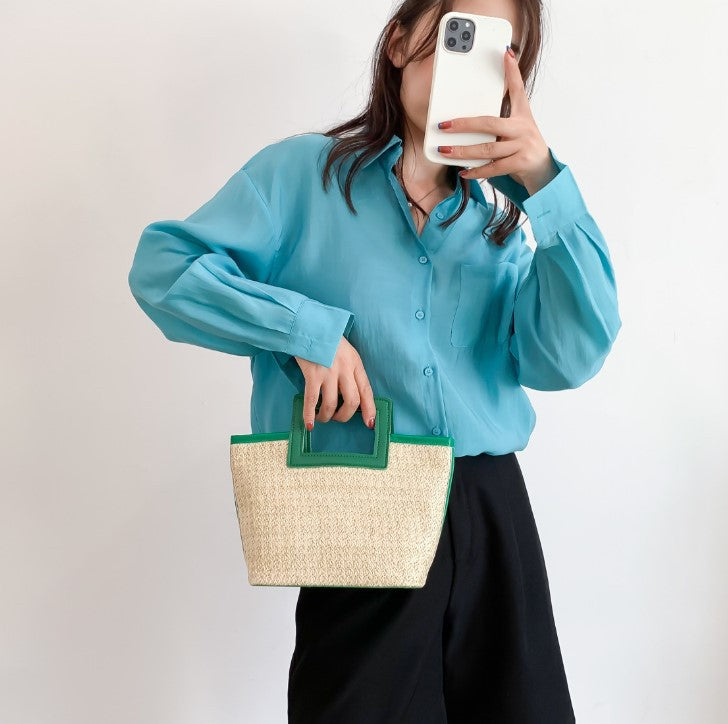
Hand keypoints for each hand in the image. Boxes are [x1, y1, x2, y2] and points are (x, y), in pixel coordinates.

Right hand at [294, 336, 376, 432]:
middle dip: (345, 416)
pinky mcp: (312, 374)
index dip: (369, 409)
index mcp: (355, 363)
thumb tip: (351, 396)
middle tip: (338, 418)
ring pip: (331, 404)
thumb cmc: (328, 341)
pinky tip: (309, 424)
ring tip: (322, 417)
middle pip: (352, 401)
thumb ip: (351, 371)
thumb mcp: (347, 352)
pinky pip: (311, 400)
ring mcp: (328, 372)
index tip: (370, 423)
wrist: (309, 326)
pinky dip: (309, 415)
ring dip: (327, 416)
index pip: (366, 390)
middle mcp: (344, 369)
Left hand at [435, 46, 558, 195]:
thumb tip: (475, 112)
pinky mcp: (520, 163)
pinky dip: (477, 171)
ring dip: (464, 151)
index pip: (517, 89)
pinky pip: (493, 168)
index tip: (505, 54)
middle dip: (464, 125)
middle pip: (489, 124)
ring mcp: (522, 146)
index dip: (512, 71)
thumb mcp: (517, 125)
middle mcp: (523, 128)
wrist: (542, 168)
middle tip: (443, 125)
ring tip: (445, 151)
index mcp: (522, 114)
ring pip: (488, 149)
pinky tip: (463, 171)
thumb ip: (500, 116)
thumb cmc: (523, 144)